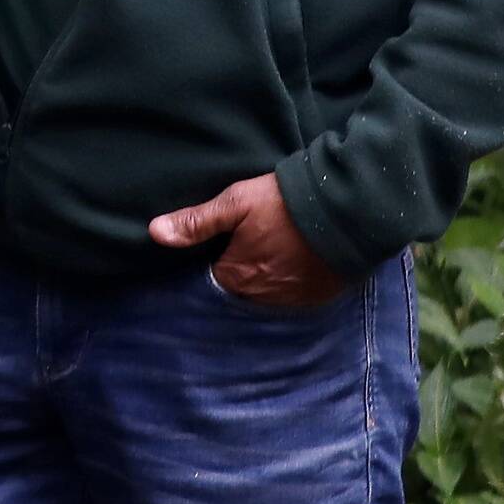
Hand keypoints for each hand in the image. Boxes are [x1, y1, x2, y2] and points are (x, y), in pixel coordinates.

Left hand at [151, 175, 347, 306]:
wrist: (348, 210)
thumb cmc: (286, 203)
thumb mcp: (236, 203)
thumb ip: (197, 222)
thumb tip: (155, 233)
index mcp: (236, 277)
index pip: (213, 277)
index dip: (216, 258)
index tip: (223, 243)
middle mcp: (262, 297)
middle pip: (241, 287)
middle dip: (243, 269)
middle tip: (252, 242)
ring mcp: (293, 300)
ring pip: (268, 292)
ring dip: (269, 277)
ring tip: (276, 250)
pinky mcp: (319, 297)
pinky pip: (296, 295)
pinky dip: (294, 281)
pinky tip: (297, 260)